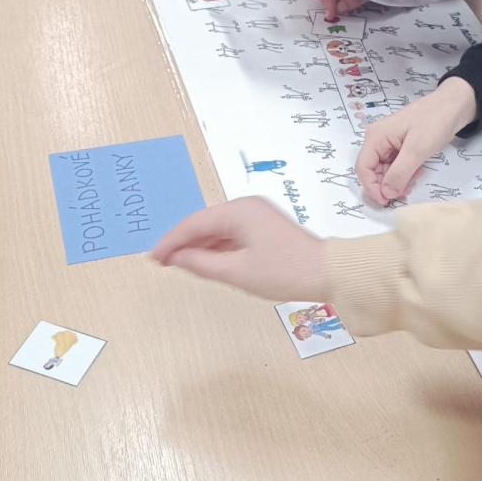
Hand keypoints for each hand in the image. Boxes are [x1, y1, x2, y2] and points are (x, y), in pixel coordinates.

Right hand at [152, 197, 328, 301]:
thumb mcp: (237, 272)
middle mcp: (246, 207)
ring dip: (199, 245)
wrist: (327, 273)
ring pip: (217, 228)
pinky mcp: (264, 227)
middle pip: (204, 222)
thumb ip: (202, 263)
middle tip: (162, 261)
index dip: (171, 241)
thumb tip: (178, 257)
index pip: (194, 223)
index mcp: (239, 211)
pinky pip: (231, 234)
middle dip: (182, 242)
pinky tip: (205, 261)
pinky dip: (216, 247)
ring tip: (179, 263)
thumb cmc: (284, 271)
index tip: (154, 257)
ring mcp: (256, 215)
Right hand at [355, 79, 476, 204]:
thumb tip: (386, 194)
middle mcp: (378, 139)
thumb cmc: (434, 122)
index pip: (362, 168)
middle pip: (373, 171)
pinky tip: (418, 172)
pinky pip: (395, 165)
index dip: (371, 187)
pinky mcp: (400, 145)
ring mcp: (389, 142)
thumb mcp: (417, 150)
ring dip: (397, 180)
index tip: (387, 201)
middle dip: (387, 184)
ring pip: (385, 170)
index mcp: (376, 137)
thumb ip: (399, 173)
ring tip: (415, 179)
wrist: (454, 105)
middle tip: (406, 191)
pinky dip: (405, 173)